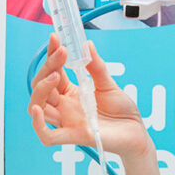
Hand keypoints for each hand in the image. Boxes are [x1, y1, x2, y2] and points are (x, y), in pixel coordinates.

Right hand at [28, 34, 151, 159]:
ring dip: (41, 89)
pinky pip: (47, 136)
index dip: (50, 55)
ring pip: (37, 108)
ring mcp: (67, 121)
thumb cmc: (122, 112)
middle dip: (47, 67)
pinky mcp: (74, 136)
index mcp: (69, 93)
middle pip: (40, 88)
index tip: (55, 38)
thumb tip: (87, 45)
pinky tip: (38, 109)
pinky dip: (38, 124)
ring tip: (55, 75)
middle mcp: (64, 107)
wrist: (137, 132)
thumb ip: (96, 67)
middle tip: (62, 52)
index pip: (52, 72)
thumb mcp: (108, 84)